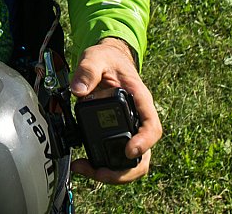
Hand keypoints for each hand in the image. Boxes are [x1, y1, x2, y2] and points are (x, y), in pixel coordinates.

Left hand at [68, 37, 162, 183]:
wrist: (108, 60)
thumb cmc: (107, 59)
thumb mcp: (96, 57)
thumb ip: (88, 70)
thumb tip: (78, 90)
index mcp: (140, 99)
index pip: (152, 126)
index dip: (144, 141)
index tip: (129, 150)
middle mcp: (139, 118)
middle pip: (144, 155)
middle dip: (125, 171)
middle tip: (100, 173)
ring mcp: (130, 129)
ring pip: (132, 163)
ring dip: (113, 174)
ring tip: (87, 171)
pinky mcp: (118, 135)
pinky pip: (117, 158)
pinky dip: (104, 167)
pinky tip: (84, 165)